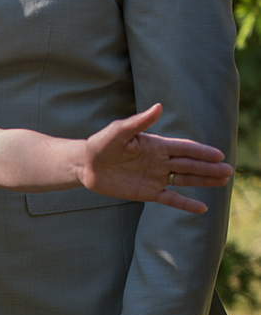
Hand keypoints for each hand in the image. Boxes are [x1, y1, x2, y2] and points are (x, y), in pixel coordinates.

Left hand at [82, 104, 233, 213]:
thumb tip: (159, 107)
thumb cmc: (100, 145)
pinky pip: (171, 198)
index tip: (219, 155)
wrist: (84, 166)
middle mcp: (158, 161)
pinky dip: (186, 203)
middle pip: (189, 164)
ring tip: (223, 182)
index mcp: (155, 145)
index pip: (183, 148)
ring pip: (185, 179)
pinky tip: (202, 208)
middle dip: (208, 167)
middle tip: (229, 171)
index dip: (201, 152)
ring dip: (203, 181)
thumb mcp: (118, 132)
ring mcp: (154, 177)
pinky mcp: (147, 192)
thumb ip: (139, 122)